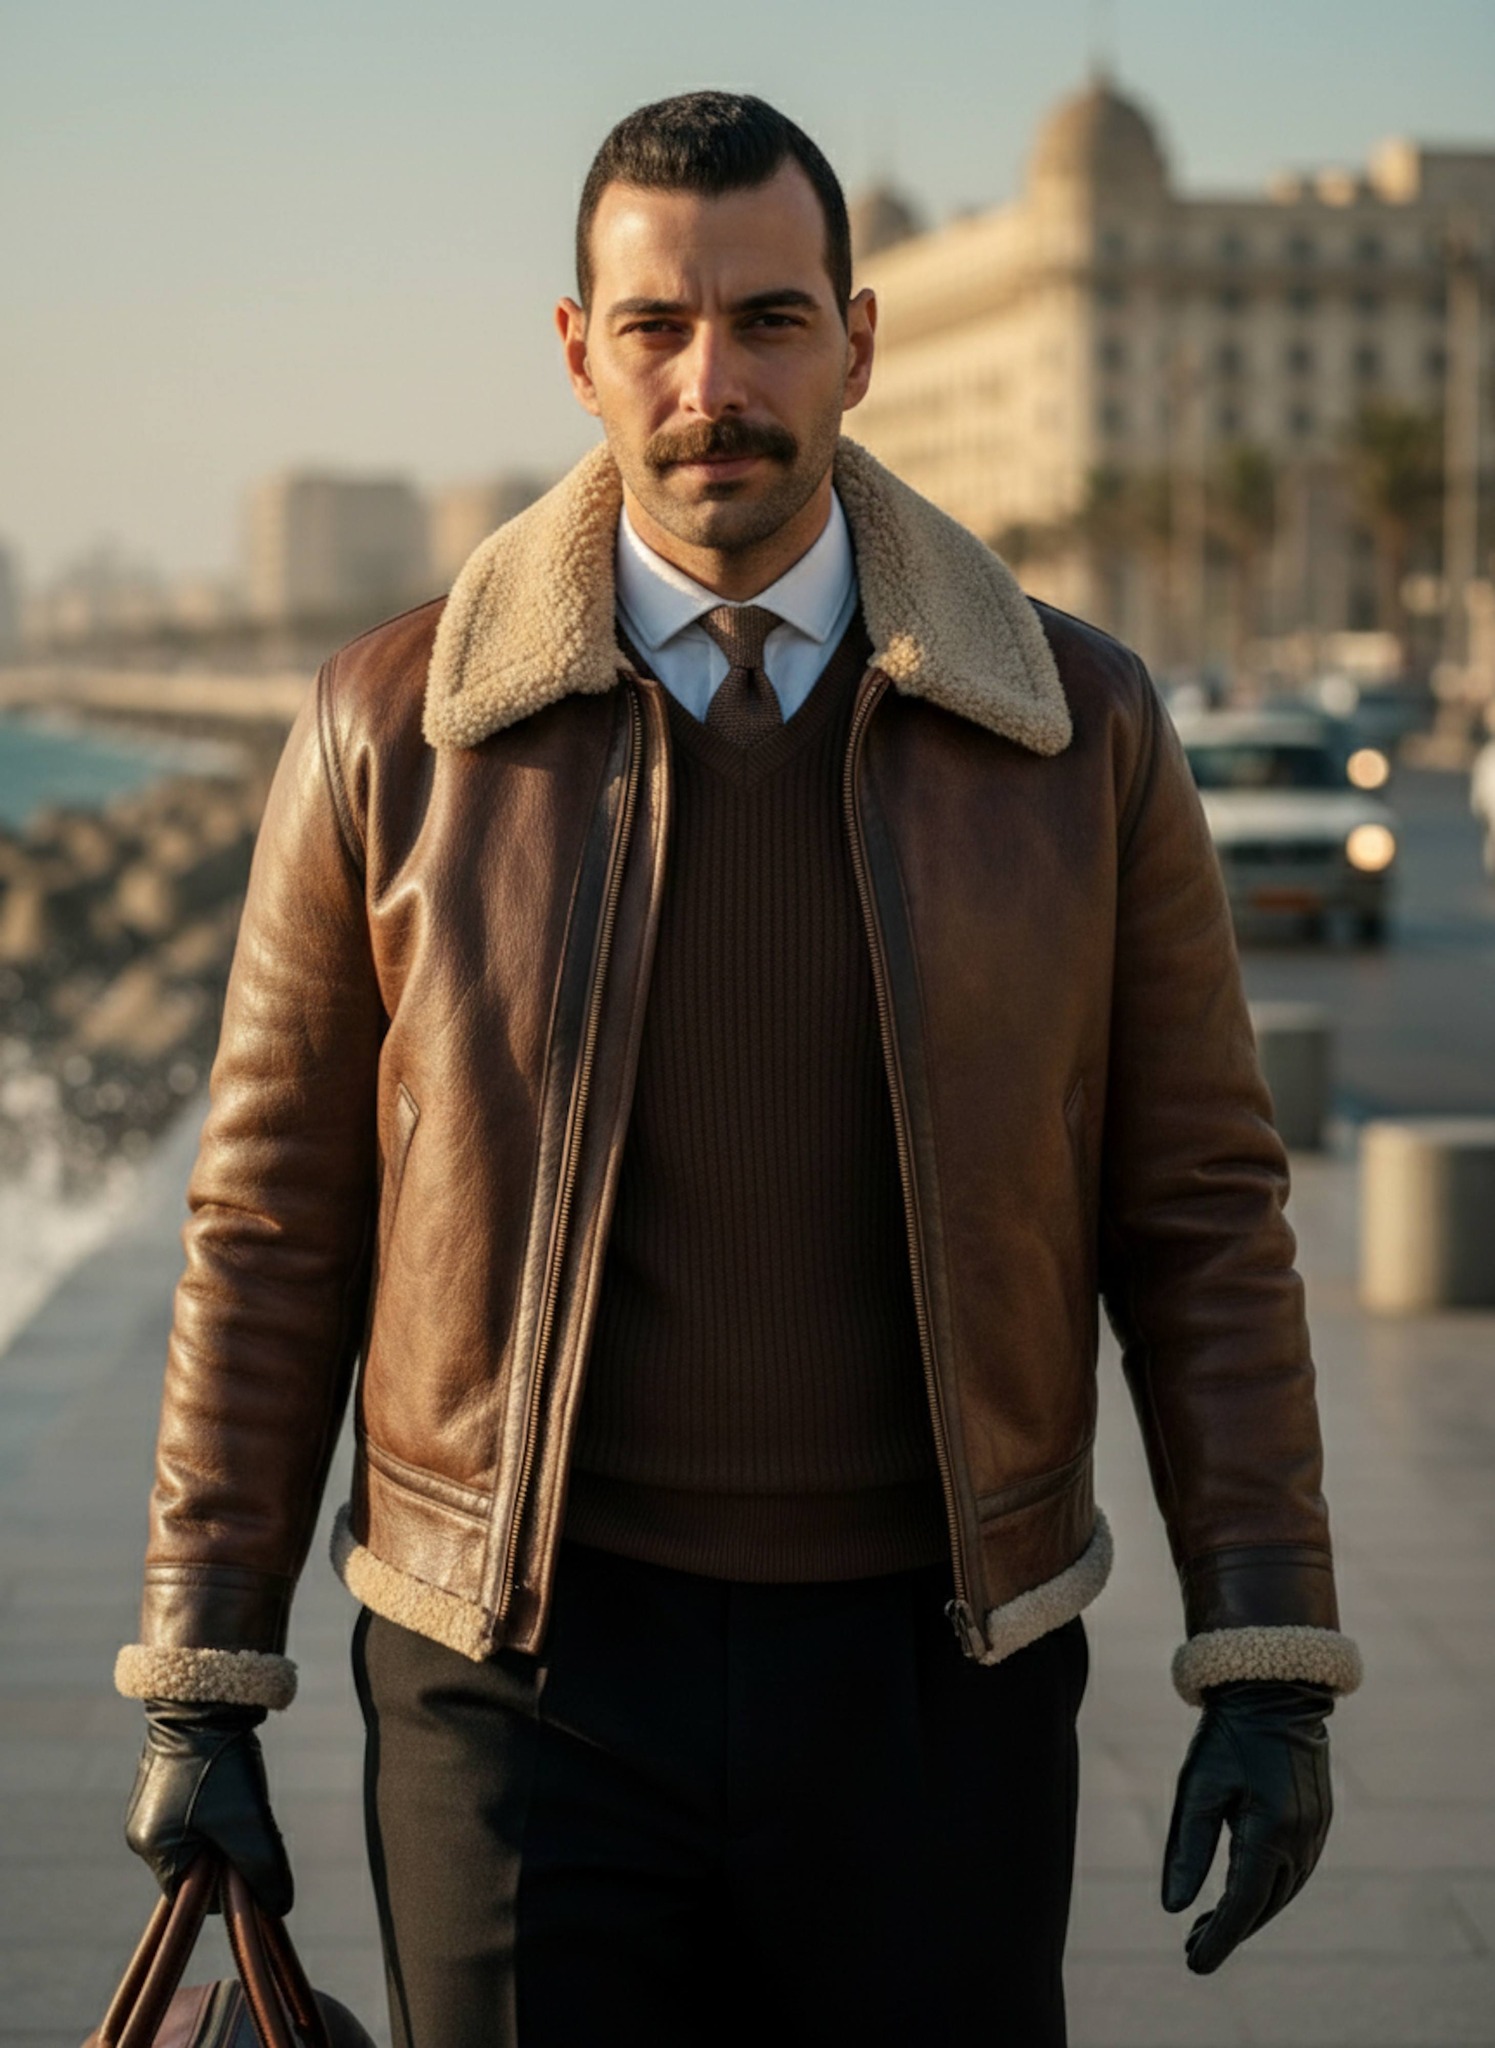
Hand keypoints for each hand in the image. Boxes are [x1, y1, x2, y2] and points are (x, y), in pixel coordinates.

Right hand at [125, 1699, 293, 1916]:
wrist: (203, 1698)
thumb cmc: (221, 1764)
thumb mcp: (247, 1822)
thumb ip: (263, 1869)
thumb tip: (279, 1908)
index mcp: (153, 1849)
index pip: (192, 1898)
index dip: (227, 1887)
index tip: (250, 1858)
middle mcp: (143, 1833)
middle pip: (197, 1867)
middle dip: (228, 1854)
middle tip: (250, 1821)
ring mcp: (149, 1806)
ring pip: (199, 1839)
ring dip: (226, 1828)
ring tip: (240, 1793)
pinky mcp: (161, 1783)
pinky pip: (194, 1813)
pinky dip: (218, 1806)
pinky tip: (229, 1778)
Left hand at [1162, 1679, 1332, 1973]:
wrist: (1275, 1689)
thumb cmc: (1228, 1734)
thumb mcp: (1198, 1785)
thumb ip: (1188, 1847)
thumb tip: (1173, 1908)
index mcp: (1270, 1831)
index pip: (1242, 1904)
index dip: (1218, 1938)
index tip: (1192, 1964)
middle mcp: (1301, 1839)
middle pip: (1264, 1905)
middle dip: (1230, 1930)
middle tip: (1192, 1947)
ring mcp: (1316, 1831)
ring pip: (1282, 1892)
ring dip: (1250, 1913)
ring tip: (1211, 1926)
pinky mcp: (1320, 1821)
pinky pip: (1295, 1871)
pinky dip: (1269, 1890)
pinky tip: (1244, 1892)